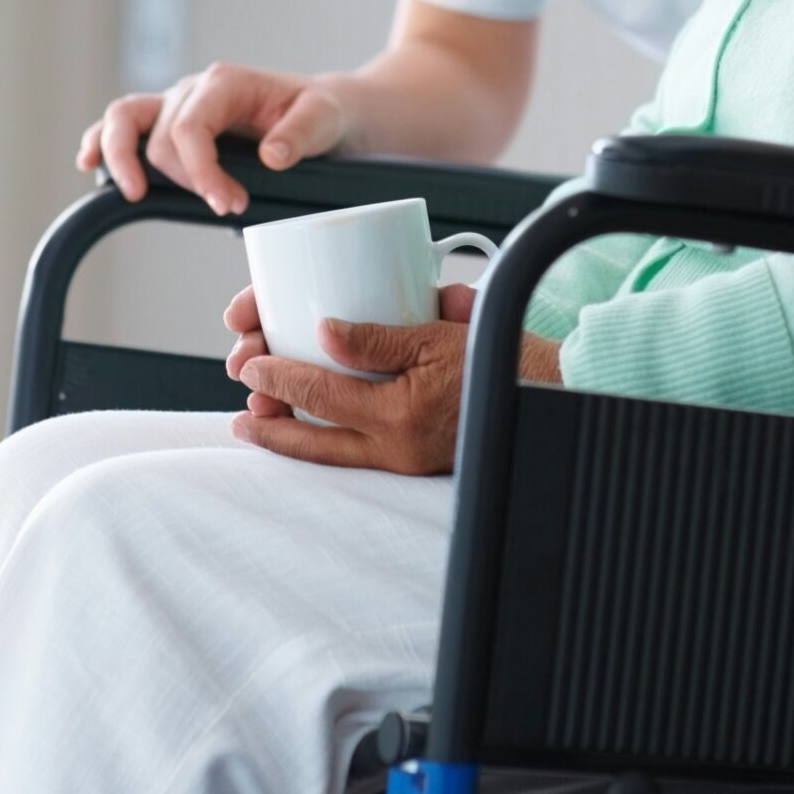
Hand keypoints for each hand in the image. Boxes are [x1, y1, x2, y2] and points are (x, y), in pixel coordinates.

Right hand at [76, 62, 350, 213]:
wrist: (324, 110)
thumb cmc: (323, 112)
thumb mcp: (325, 119)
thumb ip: (302, 134)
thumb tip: (271, 156)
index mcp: (226, 84)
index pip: (190, 129)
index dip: (200, 171)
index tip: (231, 204)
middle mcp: (193, 90)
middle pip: (159, 135)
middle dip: (183, 178)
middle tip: (226, 207)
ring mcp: (177, 104)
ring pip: (124, 118)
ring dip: (119, 155)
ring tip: (131, 192)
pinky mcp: (171, 123)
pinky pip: (123, 124)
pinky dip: (101, 141)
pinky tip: (88, 163)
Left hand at [231, 284, 561, 472]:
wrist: (553, 392)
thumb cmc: (502, 355)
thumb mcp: (439, 333)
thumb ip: (379, 337)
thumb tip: (324, 332)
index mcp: (401, 415)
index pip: (322, 394)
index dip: (279, 376)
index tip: (251, 361)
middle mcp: (398, 447)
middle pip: (315, 444)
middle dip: (270, 427)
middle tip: (240, 409)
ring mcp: (407, 460)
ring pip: (333, 457)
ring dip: (292, 440)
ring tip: (258, 423)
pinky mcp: (417, 461)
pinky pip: (359, 457)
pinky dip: (326, 446)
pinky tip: (307, 434)